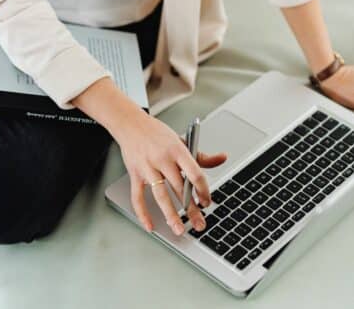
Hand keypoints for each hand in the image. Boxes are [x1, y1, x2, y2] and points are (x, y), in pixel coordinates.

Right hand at [72, 78, 226, 234]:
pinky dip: (143, 213)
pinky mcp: (135, 174)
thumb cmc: (157, 134)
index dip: (203, 190)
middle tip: (200, 224)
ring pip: (160, 196)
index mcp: (177, 150)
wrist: (131, 124)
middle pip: (180, 189)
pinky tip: (150, 225)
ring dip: (171, 215)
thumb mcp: (182, 140)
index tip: (207, 202)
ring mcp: (148, 168)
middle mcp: (163, 159)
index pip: (195, 173)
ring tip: (179, 229)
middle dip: (191, 209)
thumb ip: (201, 155)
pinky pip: (138, 197)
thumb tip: (222, 158)